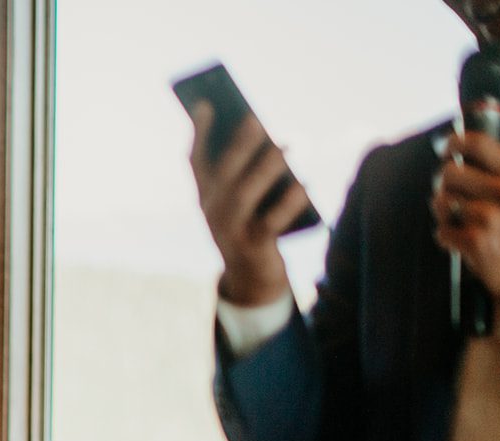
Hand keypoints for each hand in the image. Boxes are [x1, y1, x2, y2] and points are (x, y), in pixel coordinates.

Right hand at [187, 104, 306, 305]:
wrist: (252, 278)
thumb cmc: (250, 226)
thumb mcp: (242, 199)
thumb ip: (246, 171)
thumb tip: (267, 137)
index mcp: (206, 196)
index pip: (196, 161)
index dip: (199, 133)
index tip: (206, 104)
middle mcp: (212, 211)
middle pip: (223, 174)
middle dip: (237, 146)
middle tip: (255, 119)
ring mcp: (230, 230)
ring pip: (245, 195)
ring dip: (266, 169)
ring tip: (286, 147)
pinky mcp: (254, 246)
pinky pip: (272, 221)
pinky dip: (289, 202)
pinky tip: (303, 184)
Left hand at [434, 132, 499, 303]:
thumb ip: (498, 177)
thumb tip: (459, 159)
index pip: (479, 143)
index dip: (454, 143)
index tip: (446, 149)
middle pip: (448, 173)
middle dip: (445, 187)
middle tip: (453, 200)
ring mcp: (489, 216)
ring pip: (440, 202)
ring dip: (444, 215)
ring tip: (461, 224)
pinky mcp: (475, 240)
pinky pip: (441, 231)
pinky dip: (446, 238)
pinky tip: (462, 243)